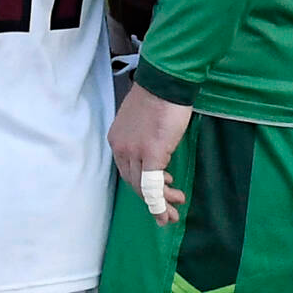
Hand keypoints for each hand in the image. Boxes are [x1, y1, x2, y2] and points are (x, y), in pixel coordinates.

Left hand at [108, 81, 192, 222]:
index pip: (127, 170)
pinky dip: (161, 200)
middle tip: (168, 210)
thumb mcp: (143, 120)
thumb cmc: (159, 96)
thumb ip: (144, 138)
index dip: (142, 184)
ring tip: (176, 208)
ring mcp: (134, 152)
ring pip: (143, 188)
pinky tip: (170, 206)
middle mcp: (121, 148)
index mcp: (117, 140)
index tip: (159, 191)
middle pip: (133, 182)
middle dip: (151, 199)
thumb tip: (156, 149)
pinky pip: (153, 185)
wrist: (166, 82)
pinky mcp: (151, 154)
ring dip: (159, 203)